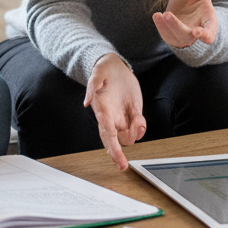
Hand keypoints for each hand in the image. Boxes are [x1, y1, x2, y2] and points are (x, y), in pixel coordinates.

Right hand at [84, 54, 145, 170]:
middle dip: (120, 152)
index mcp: (103, 111)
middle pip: (115, 143)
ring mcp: (122, 118)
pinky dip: (141, 127)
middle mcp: (112, 119)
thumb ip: (92, 86)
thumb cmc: (104, 70)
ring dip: (135, 133)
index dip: (112, 147)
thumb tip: (86, 102)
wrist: (116, 67)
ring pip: (129, 138)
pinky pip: (138, 129)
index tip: (119, 160)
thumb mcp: (97, 74)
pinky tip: (139, 117)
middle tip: (123, 159)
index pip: (106, 133)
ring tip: (137, 117)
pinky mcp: (133, 114)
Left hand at [152, 0, 225, 47]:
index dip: (205, 35)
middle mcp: (195, 32)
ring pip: (175, 36)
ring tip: (160, 14)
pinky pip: (165, 33)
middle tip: (168, 15)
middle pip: (187, 36)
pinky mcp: (171, 36)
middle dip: (177, 27)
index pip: (209, 34)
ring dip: (167, 26)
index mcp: (208, 22)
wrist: (182, 4)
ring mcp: (183, 36)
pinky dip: (160, 25)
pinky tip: (157, 15)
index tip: (197, 32)